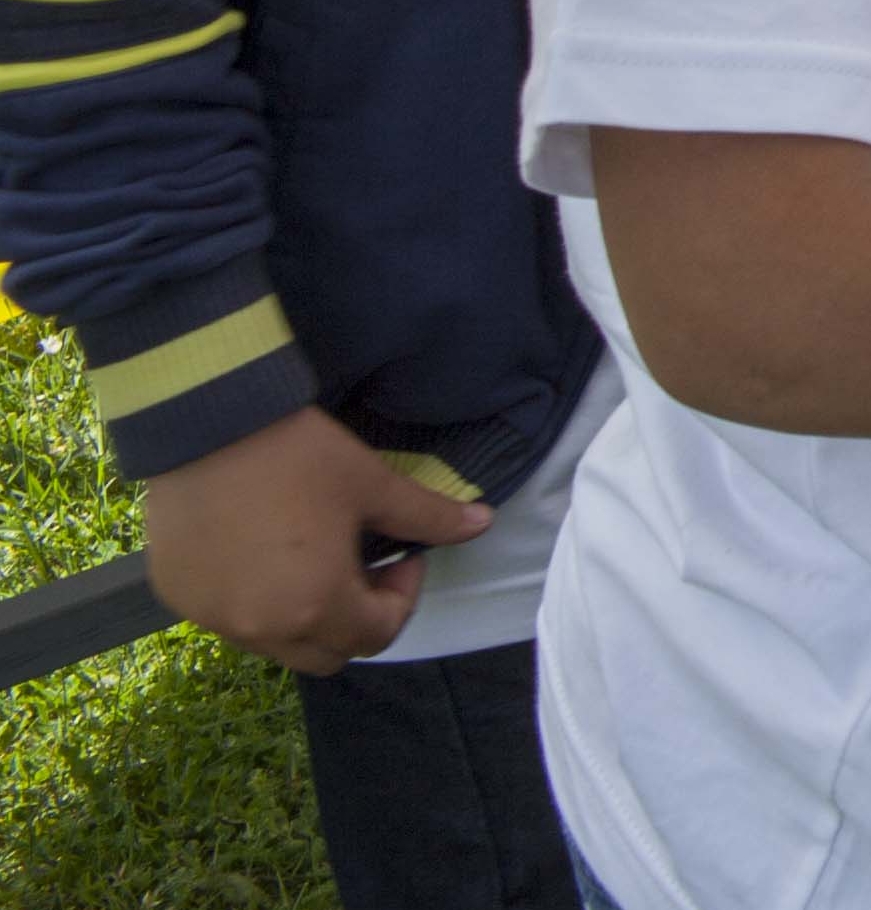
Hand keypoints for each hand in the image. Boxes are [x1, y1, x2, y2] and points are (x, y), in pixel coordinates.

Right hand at [137, 407, 489, 674]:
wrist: (206, 425)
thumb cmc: (299, 456)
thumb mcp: (373, 484)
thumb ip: (429, 517)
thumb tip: (483, 524)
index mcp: (315, 607)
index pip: (377, 636)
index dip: (403, 597)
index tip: (403, 554)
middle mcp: (260, 629)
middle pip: (327, 654)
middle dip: (357, 619)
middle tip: (364, 564)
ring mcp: (212, 618)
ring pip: (276, 644)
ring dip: (306, 617)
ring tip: (315, 559)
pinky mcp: (178, 598)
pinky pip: (230, 621)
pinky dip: (256, 604)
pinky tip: (264, 554)